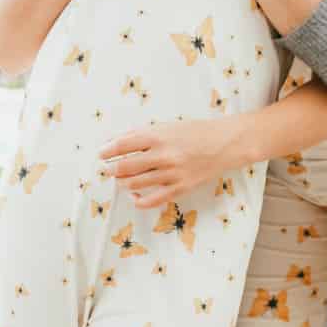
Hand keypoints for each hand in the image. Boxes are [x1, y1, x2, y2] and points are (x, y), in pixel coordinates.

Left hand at [98, 118, 244, 209]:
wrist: (225, 143)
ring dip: (123, 182)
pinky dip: (139, 200)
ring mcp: (172, 173)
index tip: (101, 154)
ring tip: (120, 180)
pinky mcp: (181, 187)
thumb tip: (116, 142)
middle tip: (107, 169)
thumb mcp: (167, 126)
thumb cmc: (194, 132)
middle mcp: (163, 155)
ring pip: (136, 183)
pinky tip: (134, 196)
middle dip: (112, 168)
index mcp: (158, 135)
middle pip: (125, 166)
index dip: (107, 150)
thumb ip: (143, 134)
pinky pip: (153, 200)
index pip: (122, 144)